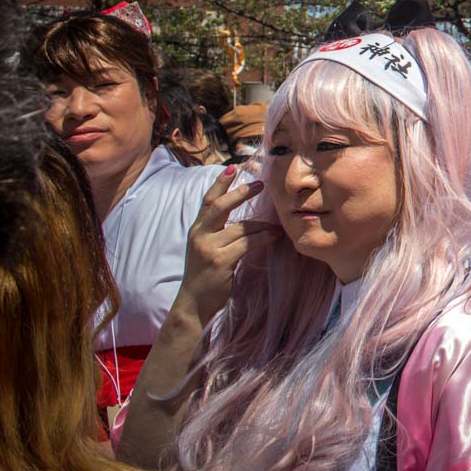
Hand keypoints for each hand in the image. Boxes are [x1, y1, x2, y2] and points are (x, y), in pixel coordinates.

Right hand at [175, 167, 280, 326]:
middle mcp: (200, 235)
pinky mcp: (220, 261)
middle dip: (241, 192)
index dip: (220, 183)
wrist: (194, 303)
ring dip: (262, 224)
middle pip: (219, 206)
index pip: (207, 201)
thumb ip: (218, 231)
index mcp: (196, 229)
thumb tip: (244, 216)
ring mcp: (209, 248)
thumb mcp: (205, 247)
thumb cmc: (205, 274)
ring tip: (276, 223)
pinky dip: (264, 237)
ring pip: (241, 228)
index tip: (233, 167)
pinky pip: (247, 244)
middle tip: (261, 184)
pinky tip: (275, 235)